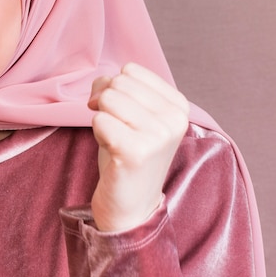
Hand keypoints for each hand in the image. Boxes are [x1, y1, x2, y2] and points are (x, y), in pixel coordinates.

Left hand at [88, 63, 189, 231]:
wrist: (131, 205)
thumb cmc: (128, 154)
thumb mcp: (132, 114)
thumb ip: (121, 88)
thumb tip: (101, 84)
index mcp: (178, 106)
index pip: (131, 70)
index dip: (114, 88)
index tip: (119, 113)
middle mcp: (174, 119)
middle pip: (118, 82)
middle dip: (103, 101)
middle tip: (112, 128)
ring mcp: (158, 135)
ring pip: (107, 98)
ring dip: (101, 118)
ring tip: (115, 140)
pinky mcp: (136, 151)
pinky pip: (98, 120)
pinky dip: (96, 133)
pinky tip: (111, 151)